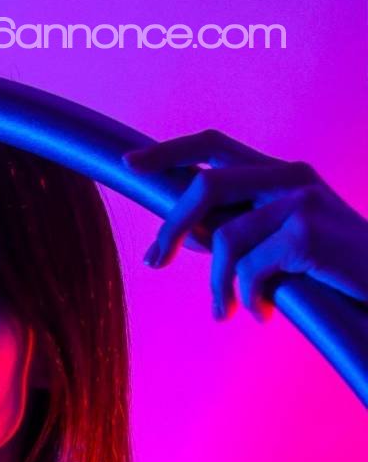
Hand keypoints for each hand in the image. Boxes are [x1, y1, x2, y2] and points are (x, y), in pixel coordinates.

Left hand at [122, 129, 367, 321]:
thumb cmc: (331, 269)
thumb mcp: (279, 245)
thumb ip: (237, 233)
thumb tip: (187, 236)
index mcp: (278, 173)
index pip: (214, 146)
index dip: (169, 153)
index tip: (130, 166)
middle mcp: (288, 176)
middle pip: (206, 185)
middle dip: (171, 226)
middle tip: (154, 263)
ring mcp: (300, 200)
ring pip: (224, 238)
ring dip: (217, 285)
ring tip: (225, 313)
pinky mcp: (306, 232)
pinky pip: (250, 270)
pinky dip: (249, 299)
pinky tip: (265, 314)